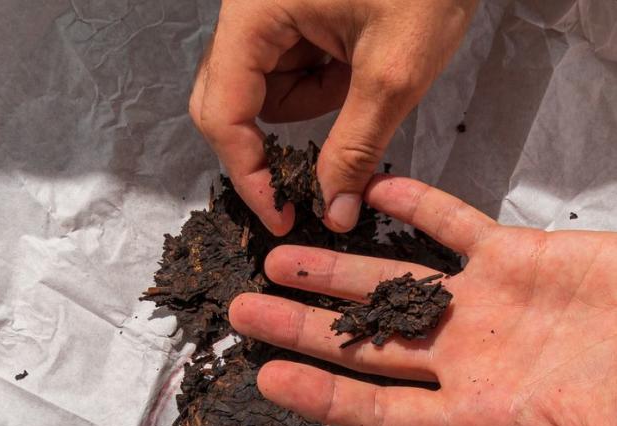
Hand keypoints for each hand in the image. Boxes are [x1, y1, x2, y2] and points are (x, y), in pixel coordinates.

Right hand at [189, 0, 476, 234]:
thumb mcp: (394, 73)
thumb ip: (356, 147)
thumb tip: (333, 211)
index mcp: (254, 14)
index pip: (223, 112)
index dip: (247, 173)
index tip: (281, 215)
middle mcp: (248, 10)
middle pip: (232, 101)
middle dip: (277, 137)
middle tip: (321, 171)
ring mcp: (269, 10)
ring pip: (267, 90)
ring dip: (312, 105)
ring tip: (362, 77)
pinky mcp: (293, 12)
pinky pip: (291, 69)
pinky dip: (324, 82)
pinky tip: (359, 62)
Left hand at [229, 177, 616, 425]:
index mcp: (489, 414)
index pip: (388, 411)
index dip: (327, 398)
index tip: (268, 381)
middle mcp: (477, 361)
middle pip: (372, 348)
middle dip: (306, 332)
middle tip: (241, 315)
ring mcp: (494, 307)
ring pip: (398, 286)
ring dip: (339, 271)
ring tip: (277, 257)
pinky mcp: (523, 258)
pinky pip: (457, 229)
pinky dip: (421, 208)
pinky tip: (376, 190)